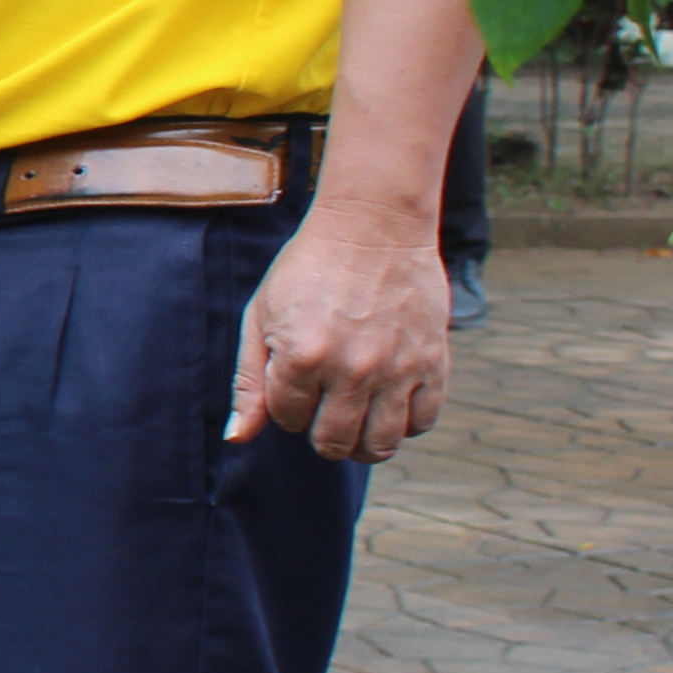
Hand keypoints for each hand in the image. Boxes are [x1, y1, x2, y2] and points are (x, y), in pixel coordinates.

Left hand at [229, 194, 450, 462]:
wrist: (373, 226)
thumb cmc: (308, 270)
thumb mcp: (262, 317)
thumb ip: (249, 382)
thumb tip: (238, 439)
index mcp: (302, 357)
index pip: (288, 420)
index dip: (286, 407)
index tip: (294, 380)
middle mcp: (351, 370)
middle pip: (334, 444)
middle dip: (321, 435)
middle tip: (324, 409)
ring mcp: (397, 369)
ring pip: (380, 445)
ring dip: (362, 443)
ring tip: (356, 420)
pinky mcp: (434, 362)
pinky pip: (423, 421)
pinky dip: (405, 423)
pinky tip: (389, 402)